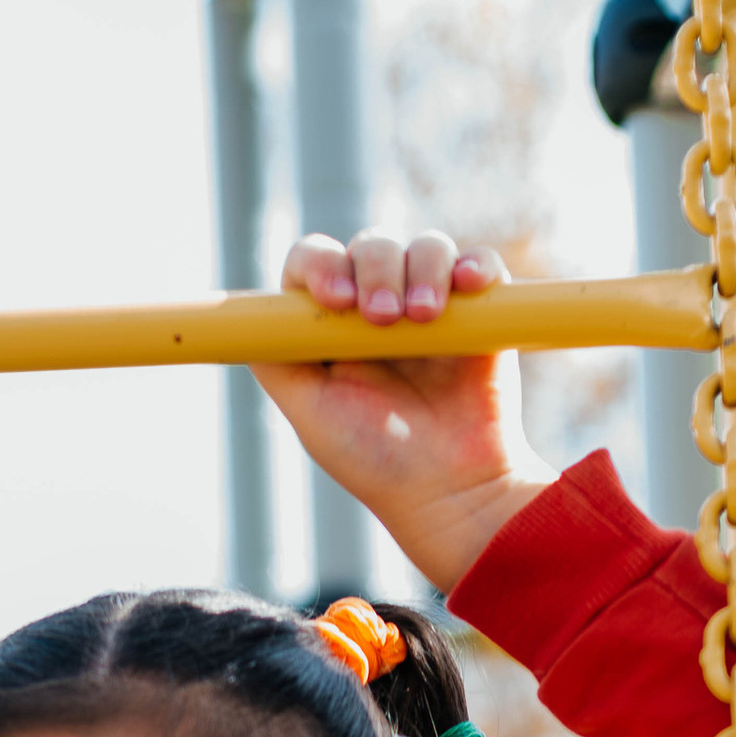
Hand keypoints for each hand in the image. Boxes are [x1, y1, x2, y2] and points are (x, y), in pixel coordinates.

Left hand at [252, 232, 550, 591]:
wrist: (452, 490)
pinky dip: (475, 266)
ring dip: (425, 268)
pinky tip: (469, 285)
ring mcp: (431, 307)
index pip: (314, 263)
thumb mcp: (309, 414)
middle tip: (385, 319)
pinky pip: (479, 265)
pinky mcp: (480, 312)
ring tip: (424, 316)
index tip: (338, 300)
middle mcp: (379, 307)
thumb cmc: (375, 461)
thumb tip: (255, 314)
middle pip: (370, 245)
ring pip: (425, 248)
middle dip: (376, 270)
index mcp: (333, 327)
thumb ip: (277, 360)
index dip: (321, 265)